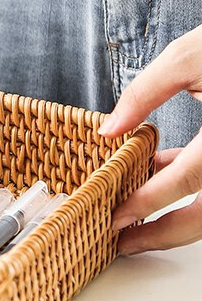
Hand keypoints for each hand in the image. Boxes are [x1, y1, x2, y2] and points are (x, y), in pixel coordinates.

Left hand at [99, 24, 201, 253]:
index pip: (186, 181)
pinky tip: (158, 180)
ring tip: (136, 224)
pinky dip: (193, 192)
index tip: (115, 219)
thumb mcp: (188, 56)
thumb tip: (108, 130)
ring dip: (178, 221)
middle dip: (163, 234)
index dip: (147, 203)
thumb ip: (145, 92)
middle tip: (122, 244)